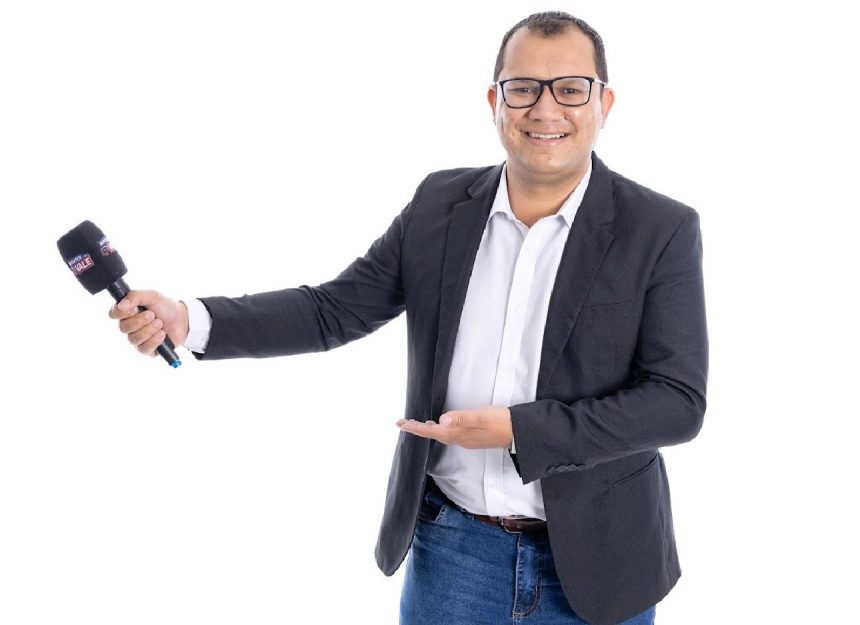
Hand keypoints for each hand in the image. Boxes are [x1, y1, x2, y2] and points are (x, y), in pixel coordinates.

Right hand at [108, 290, 188, 356]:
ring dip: (149, 330)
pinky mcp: (147, 349)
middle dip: (140, 321)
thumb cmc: (166, 307)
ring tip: (160, 323)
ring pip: (133, 339)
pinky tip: (162, 335)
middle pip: (123, 328)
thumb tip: (121, 305)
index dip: (122, 313)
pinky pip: (143, 349)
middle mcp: (130, 326)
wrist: (184, 319)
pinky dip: (154, 341)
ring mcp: (138, 338)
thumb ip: (136, 296)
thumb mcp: (152, 296)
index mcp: (128, 312)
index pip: (114, 314)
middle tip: (153, 315)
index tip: (135, 309)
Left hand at [396, 406, 512, 449]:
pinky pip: (451, 435)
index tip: (400, 424)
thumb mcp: (480, 416)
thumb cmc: (500, 422)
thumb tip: (442, 420)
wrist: (519, 433)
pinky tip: (442, 424)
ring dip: (429, 430)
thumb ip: (461, 418)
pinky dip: (441, 429)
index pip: (431, 431)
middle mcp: (459, 439)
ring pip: (442, 435)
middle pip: (433, 435)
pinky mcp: (473, 438)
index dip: (414, 428)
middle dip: (418, 429)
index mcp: (458, 433)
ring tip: (418, 424)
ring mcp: (466, 440)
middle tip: (404, 423)